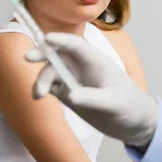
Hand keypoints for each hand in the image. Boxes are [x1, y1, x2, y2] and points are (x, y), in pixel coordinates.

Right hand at [25, 32, 157, 148]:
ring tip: (38, 95)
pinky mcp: (69, 94)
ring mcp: (75, 80)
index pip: (77, 46)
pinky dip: (44, 88)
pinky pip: (52, 86)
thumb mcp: (114, 103)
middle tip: (28, 58)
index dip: (62, 40)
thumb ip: (93, 98)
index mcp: (96, 62)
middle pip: (59, 55)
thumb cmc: (130, 106)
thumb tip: (70, 96)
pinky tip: (39, 96)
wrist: (134, 123)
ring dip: (42, 78)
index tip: (46, 39)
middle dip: (43, 54)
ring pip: (52, 72)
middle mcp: (83, 67)